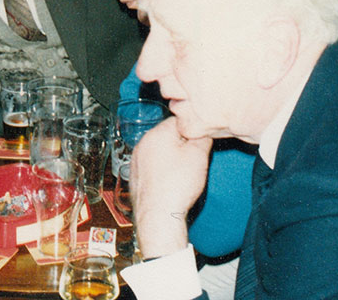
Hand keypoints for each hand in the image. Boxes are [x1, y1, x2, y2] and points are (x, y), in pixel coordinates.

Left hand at [130, 118, 211, 258]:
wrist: (158, 215)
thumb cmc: (176, 186)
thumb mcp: (198, 156)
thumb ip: (202, 136)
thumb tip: (202, 129)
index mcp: (157, 133)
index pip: (179, 121)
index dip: (192, 132)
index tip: (199, 144)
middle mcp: (143, 142)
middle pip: (168, 135)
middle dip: (181, 145)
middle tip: (192, 161)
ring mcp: (136, 158)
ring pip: (159, 150)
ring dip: (170, 157)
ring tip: (180, 174)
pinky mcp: (135, 173)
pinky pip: (151, 164)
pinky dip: (160, 169)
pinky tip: (169, 181)